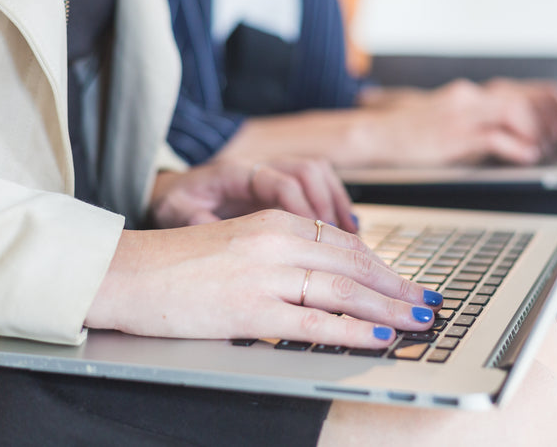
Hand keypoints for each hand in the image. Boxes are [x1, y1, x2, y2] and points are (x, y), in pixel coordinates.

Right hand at [85, 210, 441, 348]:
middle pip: (354, 266)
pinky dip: (352, 331)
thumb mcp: (238, 242)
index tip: (406, 282)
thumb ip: (281, 255)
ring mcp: (266, 275)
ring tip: (417, 321)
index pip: (345, 244)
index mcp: (274, 220)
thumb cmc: (177, 263)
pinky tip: (376, 336)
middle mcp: (277, 241)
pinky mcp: (251, 309)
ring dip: (388, 309)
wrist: (128, 273)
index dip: (383, 266)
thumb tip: (324, 280)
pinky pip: (315, 322)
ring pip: (344, 292)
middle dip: (398, 287)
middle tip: (428, 303)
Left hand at [149, 158, 355, 231]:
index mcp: (235, 172)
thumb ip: (197, 221)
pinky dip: (336, 205)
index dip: (302, 208)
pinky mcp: (282, 187)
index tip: (314, 237)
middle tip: (341, 239)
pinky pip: (318, 186)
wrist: (174, 192)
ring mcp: (274, 174)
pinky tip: (348, 231)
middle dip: (329, 204)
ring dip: (337, 202)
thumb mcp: (176, 213)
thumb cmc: (177, 202)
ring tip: (353, 235)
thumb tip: (220, 236)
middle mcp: (260, 167)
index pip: (280, 182)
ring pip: (318, 174)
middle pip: (308, 171)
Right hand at [368, 78, 556, 166]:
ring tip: (546, 151)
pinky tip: (528, 159)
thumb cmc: (411, 135)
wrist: (375, 137)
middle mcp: (472, 98)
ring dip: (539, 132)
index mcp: (474, 94)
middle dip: (555, 120)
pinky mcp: (453, 137)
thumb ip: (481, 122)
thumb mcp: (451, 120)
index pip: (530, 89)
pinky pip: (495, 137)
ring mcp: (462, 115)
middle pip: (529, 97)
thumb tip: (522, 140)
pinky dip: (518, 148)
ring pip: (517, 111)